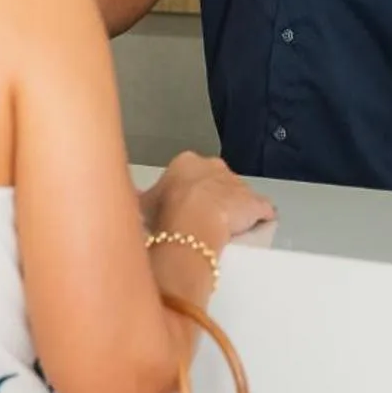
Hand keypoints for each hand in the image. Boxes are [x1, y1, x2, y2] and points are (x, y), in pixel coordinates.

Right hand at [142, 151, 273, 246]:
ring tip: (225, 230)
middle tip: (202, 218)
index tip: (182, 205)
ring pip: (237, 194)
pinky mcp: (256, 203)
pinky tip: (255, 229)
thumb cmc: (167, 211)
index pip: (190, 172)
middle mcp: (214, 166)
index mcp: (186, 162)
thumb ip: (144, 198)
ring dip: (234, 209)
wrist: (193, 222)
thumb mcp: (144, 203)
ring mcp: (237, 184)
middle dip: (212, 196)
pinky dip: (260, 219)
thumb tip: (130, 196)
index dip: (187, 191)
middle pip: (216, 179)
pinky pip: (261, 210)